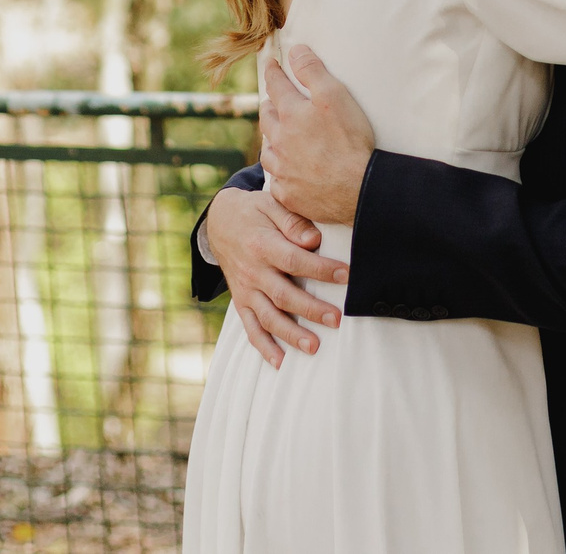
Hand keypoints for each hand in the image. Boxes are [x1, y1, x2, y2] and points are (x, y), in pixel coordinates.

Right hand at [208, 185, 347, 368]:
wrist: (219, 222)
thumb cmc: (254, 212)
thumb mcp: (271, 204)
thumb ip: (292, 221)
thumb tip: (313, 240)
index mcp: (262, 245)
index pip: (294, 260)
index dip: (320, 269)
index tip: (345, 276)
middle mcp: (252, 271)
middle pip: (283, 295)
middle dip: (311, 309)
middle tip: (336, 319)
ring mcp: (245, 290)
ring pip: (268, 317)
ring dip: (290, 334)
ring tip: (314, 347)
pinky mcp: (241, 302)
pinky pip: (250, 328)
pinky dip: (263, 347)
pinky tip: (280, 362)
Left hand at [259, 44, 374, 226]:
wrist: (357, 188)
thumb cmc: (349, 141)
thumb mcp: (335, 96)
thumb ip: (312, 71)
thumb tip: (294, 50)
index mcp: (290, 115)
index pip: (275, 86)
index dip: (272, 71)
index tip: (270, 64)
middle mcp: (280, 141)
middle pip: (266, 118)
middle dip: (268, 105)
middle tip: (272, 100)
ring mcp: (282, 170)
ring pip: (267, 150)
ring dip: (270, 139)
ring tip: (276, 135)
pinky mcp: (289, 194)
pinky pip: (276, 180)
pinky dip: (279, 171)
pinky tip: (286, 170)